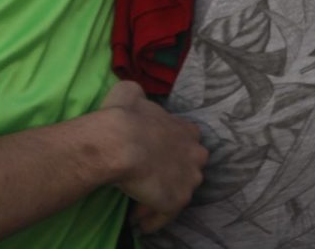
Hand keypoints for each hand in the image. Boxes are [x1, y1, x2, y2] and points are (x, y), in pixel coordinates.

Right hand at [100, 80, 205, 233]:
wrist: (119, 142)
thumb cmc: (124, 116)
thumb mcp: (130, 92)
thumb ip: (138, 96)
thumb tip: (136, 97)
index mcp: (186, 129)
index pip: (188, 139)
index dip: (172, 146)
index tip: (155, 151)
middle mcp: (195, 154)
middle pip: (191, 166)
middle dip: (175, 172)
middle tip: (150, 177)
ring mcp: (189, 180)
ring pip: (179, 192)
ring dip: (162, 196)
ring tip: (141, 202)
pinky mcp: (177, 200)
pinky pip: (166, 214)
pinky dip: (154, 219)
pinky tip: (141, 223)